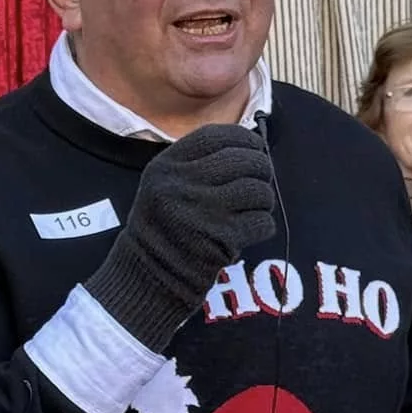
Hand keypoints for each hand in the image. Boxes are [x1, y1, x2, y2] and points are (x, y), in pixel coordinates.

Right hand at [84, 124, 277, 351]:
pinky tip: (248, 231)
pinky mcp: (219, 238)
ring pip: (258, 190)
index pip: (215, 136)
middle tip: (260, 182)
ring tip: (253, 209)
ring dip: (264, 199)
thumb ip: (197, 164)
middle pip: (243, 160)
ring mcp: (200, 211)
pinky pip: (261, 221)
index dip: (243, 138)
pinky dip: (263, 225)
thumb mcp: (163, 185)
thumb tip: (252, 148)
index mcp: (165, 166)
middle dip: (262, 169)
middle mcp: (180, 184)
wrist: (147, 276)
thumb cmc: (164, 227)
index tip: (255, 147)